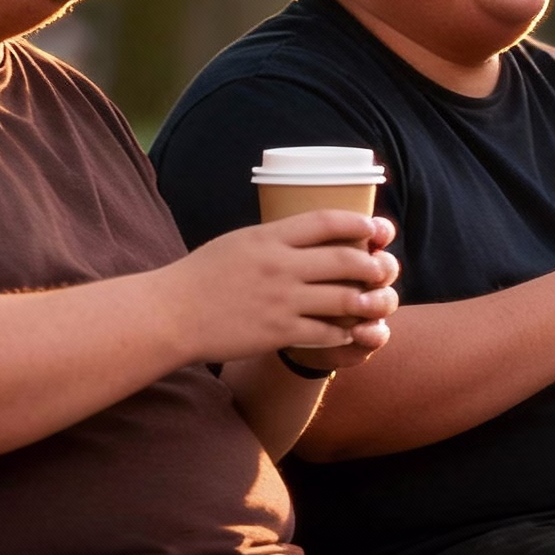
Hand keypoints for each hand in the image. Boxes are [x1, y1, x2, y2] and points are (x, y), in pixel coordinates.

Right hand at [165, 214, 398, 364]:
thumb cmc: (200, 276)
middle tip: (383, 269)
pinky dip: (343, 333)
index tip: (375, 229)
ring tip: (375, 302)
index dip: (359, 224)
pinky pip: (325, 333)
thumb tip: (305, 234)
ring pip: (343, 299)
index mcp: (268, 237)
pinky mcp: (278, 332)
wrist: (171, 314)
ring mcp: (281, 301)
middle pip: (345, 260)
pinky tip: (348, 333)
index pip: (326, 221)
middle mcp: (279, 266)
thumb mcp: (237, 242)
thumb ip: (272, 239)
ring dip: (367, 301)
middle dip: (374, 265)